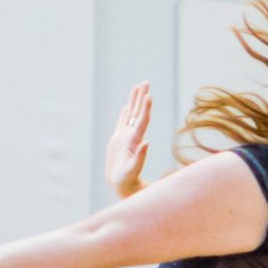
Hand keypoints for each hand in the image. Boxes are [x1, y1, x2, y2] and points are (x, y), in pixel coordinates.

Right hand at [105, 82, 152, 200]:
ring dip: (134, 101)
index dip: (145, 108)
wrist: (123, 186)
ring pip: (130, 115)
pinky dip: (124, 114)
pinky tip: (125, 106)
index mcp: (135, 141)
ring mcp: (125, 137)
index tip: (149, 95)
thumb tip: (146, 143)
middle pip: (138, 113)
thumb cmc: (127, 181)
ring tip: (137, 87)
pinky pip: (121, 123)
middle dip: (141, 97)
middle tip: (146, 82)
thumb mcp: (133, 171)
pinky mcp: (118, 141)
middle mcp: (132, 136)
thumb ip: (140, 158)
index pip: (142, 121)